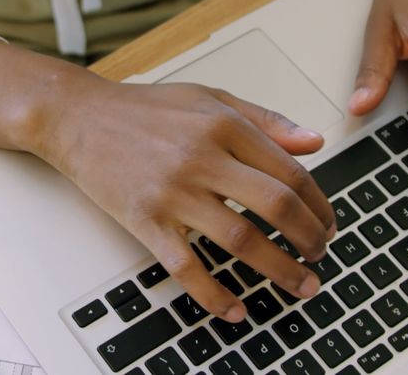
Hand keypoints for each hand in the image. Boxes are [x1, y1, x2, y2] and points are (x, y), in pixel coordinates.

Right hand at [35, 80, 335, 321]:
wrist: (79, 117)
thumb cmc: (143, 109)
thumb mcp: (210, 98)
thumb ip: (264, 120)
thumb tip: (314, 142)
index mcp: (223, 126)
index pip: (290, 171)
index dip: (319, 204)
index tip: (328, 224)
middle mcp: (202, 157)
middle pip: (275, 206)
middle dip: (309, 239)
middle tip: (321, 257)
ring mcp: (172, 192)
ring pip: (240, 240)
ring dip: (278, 270)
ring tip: (299, 285)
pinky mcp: (145, 219)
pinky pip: (186, 267)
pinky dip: (214, 294)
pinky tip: (234, 309)